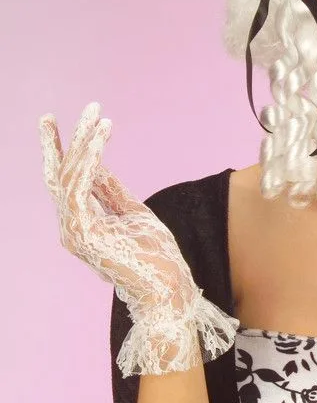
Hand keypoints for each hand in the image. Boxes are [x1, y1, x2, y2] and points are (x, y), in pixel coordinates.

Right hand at [39, 101, 238, 375]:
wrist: (169, 290)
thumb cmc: (157, 258)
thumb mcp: (135, 214)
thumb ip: (112, 192)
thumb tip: (98, 165)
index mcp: (83, 226)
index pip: (68, 183)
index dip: (66, 152)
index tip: (68, 125)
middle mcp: (72, 229)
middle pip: (61, 176)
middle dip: (65, 140)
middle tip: (64, 111)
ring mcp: (74, 232)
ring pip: (68, 176)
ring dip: (83, 141)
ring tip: (98, 113)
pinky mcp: (83, 232)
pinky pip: (79, 185)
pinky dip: (90, 156)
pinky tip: (102, 135)